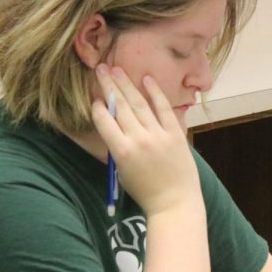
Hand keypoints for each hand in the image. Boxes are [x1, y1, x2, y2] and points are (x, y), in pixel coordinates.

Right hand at [90, 64, 200, 215]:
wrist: (175, 203)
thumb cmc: (146, 192)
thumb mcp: (123, 172)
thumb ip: (118, 148)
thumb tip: (115, 126)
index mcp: (122, 151)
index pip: (105, 121)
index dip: (98, 108)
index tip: (95, 98)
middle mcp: (139, 139)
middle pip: (120, 107)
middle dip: (109, 86)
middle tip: (100, 69)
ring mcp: (159, 135)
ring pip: (140, 104)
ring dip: (127, 85)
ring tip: (117, 69)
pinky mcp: (176, 134)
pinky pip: (164, 109)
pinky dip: (155, 93)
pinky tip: (147, 79)